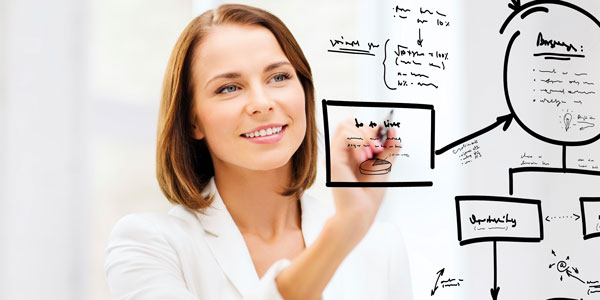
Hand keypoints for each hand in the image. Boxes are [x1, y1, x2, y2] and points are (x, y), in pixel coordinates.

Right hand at [329, 119, 401, 239]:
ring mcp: (336, 155)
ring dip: (363, 136)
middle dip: (369, 132)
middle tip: (378, 149)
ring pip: (346, 125)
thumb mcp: (385, 165)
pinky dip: (358, 142)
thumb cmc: (369, 194)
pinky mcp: (333, 159)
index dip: (371, 130)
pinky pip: (344, 135)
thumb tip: (393, 130)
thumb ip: (390, 147)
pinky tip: (362, 158)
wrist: (361, 211)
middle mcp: (341, 152)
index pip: (357, 127)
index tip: (382, 145)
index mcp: (351, 152)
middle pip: (350, 123)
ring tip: (369, 155)